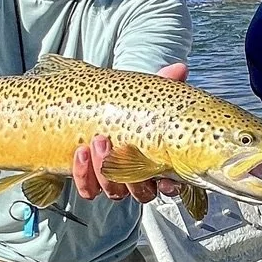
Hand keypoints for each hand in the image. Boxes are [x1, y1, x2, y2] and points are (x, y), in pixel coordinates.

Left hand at [74, 62, 188, 203]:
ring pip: (115, 192)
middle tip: (115, 143)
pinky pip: (88, 190)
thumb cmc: (126, 106)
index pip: (171, 185)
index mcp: (158, 163)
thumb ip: (164, 83)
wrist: (92, 109)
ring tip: (96, 142)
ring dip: (105, 171)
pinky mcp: (89, 181)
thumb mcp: (145, 93)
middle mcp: (138, 179)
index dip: (170, 187)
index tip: (166, 178)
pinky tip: (80, 153)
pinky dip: (83, 175)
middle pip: (140, 192)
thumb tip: (181, 69)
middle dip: (128, 173)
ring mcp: (114, 181)